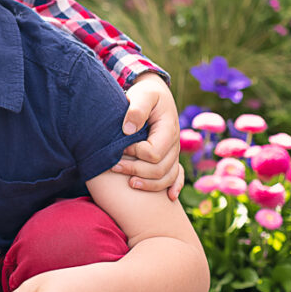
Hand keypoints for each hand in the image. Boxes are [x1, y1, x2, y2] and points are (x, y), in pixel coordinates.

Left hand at [117, 73, 183, 198]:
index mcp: (168, 130)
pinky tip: (169, 198)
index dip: (136, 153)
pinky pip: (176, 176)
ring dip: (149, 184)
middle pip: (160, 169)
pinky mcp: (169, 156)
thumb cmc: (147, 94)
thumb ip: (136, 108)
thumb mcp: (143, 94)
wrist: (156, 94)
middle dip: (136, 170)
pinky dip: (174, 187)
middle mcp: (174, 144)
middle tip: (113, 166)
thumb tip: (128, 130)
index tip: (121, 147)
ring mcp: (173, 152)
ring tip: (129, 183)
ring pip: (167, 177)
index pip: (154, 153)